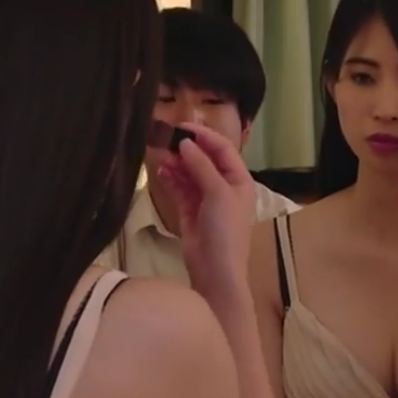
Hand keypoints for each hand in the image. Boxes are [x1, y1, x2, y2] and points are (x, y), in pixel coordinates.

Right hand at [156, 123, 255, 296]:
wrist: (216, 271)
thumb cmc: (225, 230)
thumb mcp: (218, 193)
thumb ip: (202, 166)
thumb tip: (185, 143)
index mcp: (239, 180)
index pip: (222, 149)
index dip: (204, 135)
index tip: (181, 126)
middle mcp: (224, 187)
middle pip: (204, 160)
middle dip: (186, 149)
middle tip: (163, 140)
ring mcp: (206, 200)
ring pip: (190, 174)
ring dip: (176, 163)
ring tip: (158, 155)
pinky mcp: (190, 212)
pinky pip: (180, 189)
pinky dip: (171, 179)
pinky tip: (160, 171)